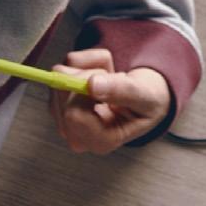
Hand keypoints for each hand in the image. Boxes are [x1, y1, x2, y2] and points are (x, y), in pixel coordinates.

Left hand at [49, 48, 171, 155]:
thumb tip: (92, 84)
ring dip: (86, 67)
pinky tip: (99, 74)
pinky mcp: (59, 101)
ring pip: (58, 79)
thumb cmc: (147, 101)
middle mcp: (78, 135)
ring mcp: (64, 119)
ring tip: (109, 76)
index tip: (108, 78)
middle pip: (61, 94)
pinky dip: (80, 64)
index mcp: (101, 141)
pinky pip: (59, 71)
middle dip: (87, 74)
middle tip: (112, 75)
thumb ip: (122, 91)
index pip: (73, 114)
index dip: (86, 89)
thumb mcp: (144, 96)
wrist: (146, 96)